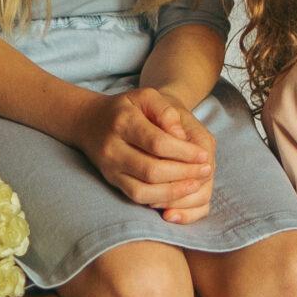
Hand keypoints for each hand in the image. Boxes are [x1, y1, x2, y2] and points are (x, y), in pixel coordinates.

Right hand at [76, 86, 215, 219]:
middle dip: (184, 174)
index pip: (158, 143)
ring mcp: (110, 168)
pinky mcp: (112, 180)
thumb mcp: (147, 96)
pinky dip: (160, 200)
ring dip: (174, 192)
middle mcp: (113, 148)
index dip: (184, 153)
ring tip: (195, 184)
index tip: (204, 156)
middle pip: (152, 170)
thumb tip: (181, 137)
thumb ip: (166, 111)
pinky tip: (178, 194)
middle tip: (206, 171)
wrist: (90, 120)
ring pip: (144, 190)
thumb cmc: (127, 107)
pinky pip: (137, 197)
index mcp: (123, 122)